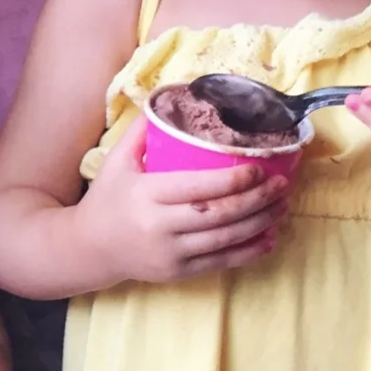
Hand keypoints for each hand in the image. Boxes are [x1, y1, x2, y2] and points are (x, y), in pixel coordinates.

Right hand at [78, 114, 290, 281]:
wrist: (89, 247)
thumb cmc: (107, 199)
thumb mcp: (117, 161)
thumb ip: (142, 132)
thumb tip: (167, 97)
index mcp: (147, 195)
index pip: (197, 187)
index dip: (232, 180)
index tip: (258, 168)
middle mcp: (160, 226)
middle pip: (218, 214)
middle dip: (256, 199)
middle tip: (281, 184)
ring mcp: (171, 253)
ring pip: (225, 239)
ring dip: (260, 223)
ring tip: (282, 205)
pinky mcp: (178, 273)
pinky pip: (221, 263)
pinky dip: (249, 252)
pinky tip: (269, 239)